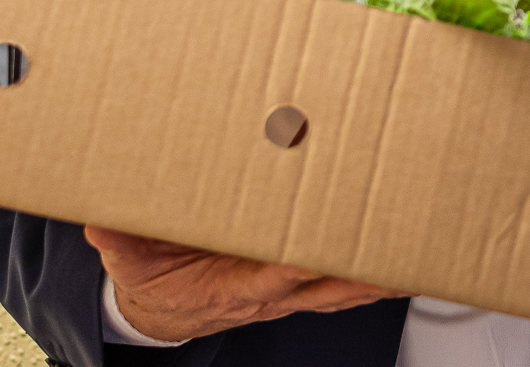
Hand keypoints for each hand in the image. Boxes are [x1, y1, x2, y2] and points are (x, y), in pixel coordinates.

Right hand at [86, 225, 406, 342]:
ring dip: (385, 270)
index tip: (324, 247)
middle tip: (404, 240)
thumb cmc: (153, 278)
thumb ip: (120, 241)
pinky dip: (380, 271)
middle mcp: (272, 290)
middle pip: (328, 284)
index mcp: (231, 287)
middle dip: (366, 268)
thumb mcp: (126, 262)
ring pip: (347, 285)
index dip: (299, 265)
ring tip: (426, 243)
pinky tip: (411, 255)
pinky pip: (348, 280)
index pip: (272, 275)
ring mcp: (292, 290)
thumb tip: (103, 221)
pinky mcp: (302, 283)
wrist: (161, 309)